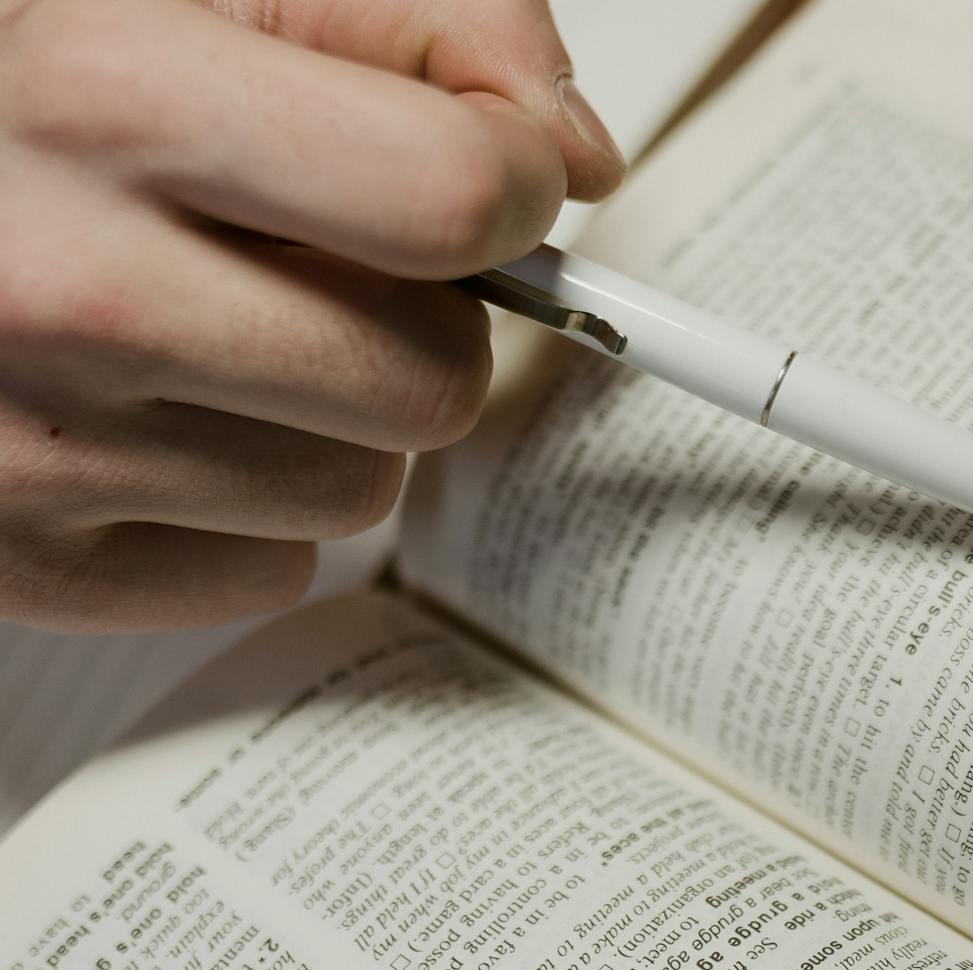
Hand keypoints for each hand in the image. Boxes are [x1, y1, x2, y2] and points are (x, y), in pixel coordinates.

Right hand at [0, 0, 625, 632]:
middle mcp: (65, 291)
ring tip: (209, 322)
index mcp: (109, 99)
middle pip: (435, 377)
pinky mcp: (25, 568)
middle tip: (316, 254)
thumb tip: (574, 159)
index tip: (481, 174)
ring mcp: (34, 451)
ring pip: (364, 487)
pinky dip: (243, 500)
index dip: (505, 182)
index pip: (454, 199)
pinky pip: (270, 570)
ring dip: (332, 412)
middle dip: (419, 315)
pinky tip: (150, 410)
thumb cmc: (8, 86)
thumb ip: (422, 19)